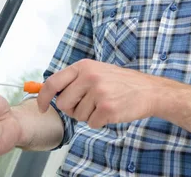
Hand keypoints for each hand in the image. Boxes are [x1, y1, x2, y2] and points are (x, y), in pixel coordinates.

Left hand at [36, 59, 161, 127]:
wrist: (149, 90)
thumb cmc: (121, 82)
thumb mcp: (97, 71)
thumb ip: (75, 79)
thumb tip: (49, 93)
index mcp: (84, 66)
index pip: (53, 82)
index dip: (43, 97)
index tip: (42, 107)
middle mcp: (90, 77)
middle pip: (63, 103)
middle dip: (72, 109)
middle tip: (88, 104)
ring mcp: (99, 93)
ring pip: (77, 116)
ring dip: (88, 115)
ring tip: (104, 104)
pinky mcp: (107, 109)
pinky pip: (91, 123)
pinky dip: (99, 122)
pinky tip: (111, 111)